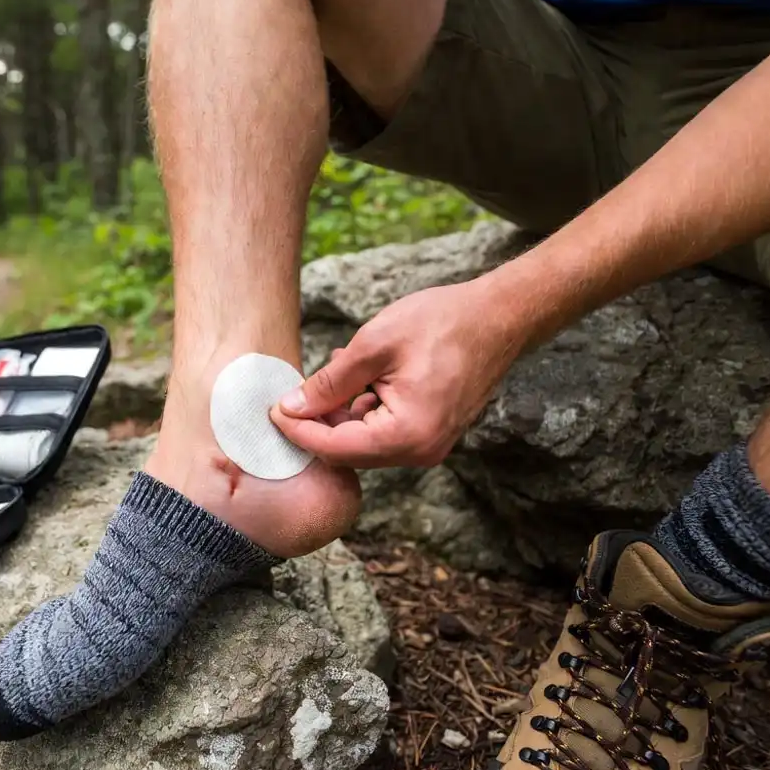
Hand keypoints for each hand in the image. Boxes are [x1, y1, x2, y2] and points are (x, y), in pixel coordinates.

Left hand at [271, 279, 527, 467]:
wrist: (498, 317)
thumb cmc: (441, 323)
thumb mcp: (373, 345)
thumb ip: (330, 382)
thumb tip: (292, 407)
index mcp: (408, 434)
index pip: (335, 448)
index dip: (297, 431)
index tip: (270, 412)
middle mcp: (420, 451)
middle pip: (348, 452)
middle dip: (314, 427)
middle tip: (286, 398)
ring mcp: (429, 446)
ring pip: (364, 444)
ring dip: (336, 419)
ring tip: (321, 383)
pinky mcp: (430, 433)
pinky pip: (383, 433)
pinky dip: (360, 413)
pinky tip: (349, 384)